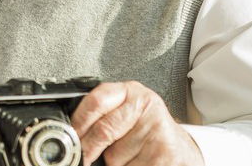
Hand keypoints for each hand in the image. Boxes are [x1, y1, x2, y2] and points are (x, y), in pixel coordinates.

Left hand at [72, 81, 201, 165]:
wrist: (181, 149)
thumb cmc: (147, 132)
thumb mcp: (126, 114)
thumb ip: (103, 117)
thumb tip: (74, 135)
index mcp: (131, 92)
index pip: (97, 101)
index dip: (79, 121)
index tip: (71, 136)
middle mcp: (145, 106)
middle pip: (104, 130)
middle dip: (88, 148)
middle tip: (84, 156)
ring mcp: (157, 129)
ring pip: (115, 155)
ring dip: (113, 163)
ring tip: (127, 155)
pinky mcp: (165, 152)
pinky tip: (137, 162)